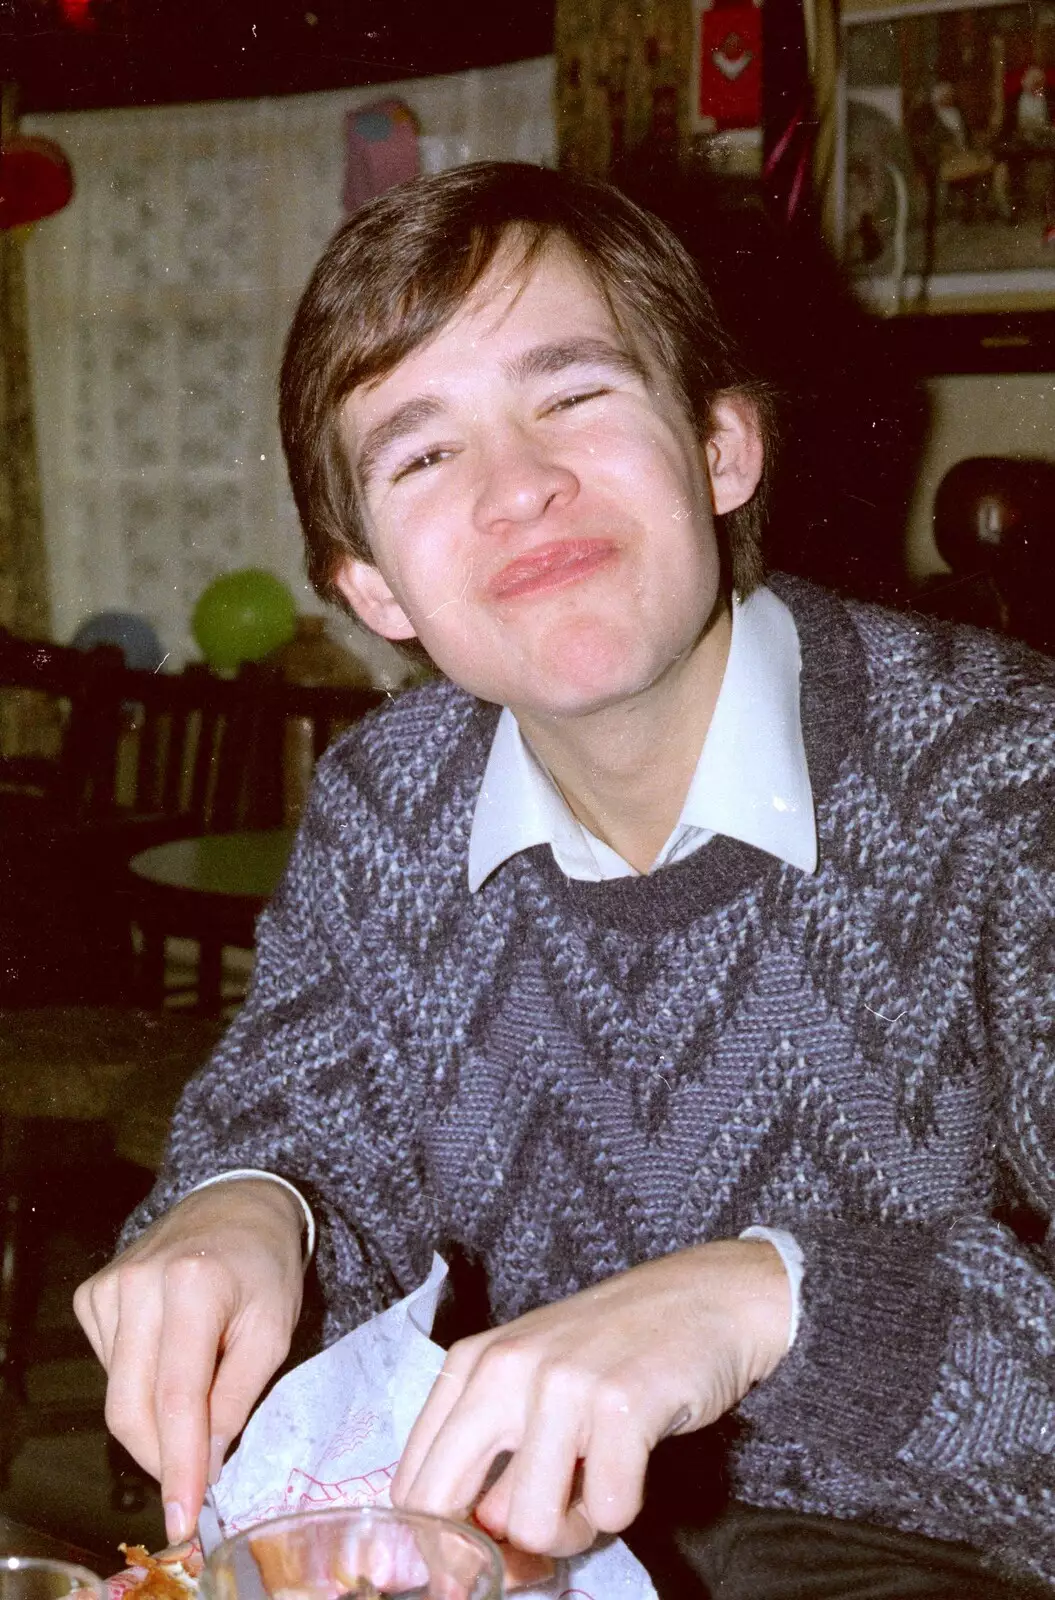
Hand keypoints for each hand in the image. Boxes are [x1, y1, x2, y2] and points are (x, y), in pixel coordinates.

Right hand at [73, 1179, 304, 1543]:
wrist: (237, 1204)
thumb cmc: (264, 1266)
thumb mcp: (274, 1330)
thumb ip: (238, 1396)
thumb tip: (205, 1460)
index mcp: (195, 1286)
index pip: (177, 1398)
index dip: (180, 1465)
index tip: (184, 1514)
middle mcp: (141, 1283)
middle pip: (131, 1406)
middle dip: (161, 1458)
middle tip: (194, 1481)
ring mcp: (109, 1286)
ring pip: (117, 1394)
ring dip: (155, 1418)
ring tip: (201, 1384)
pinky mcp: (92, 1294)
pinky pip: (109, 1368)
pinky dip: (140, 1383)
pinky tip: (172, 1353)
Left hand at [391, 1238, 789, 1557]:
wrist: (705, 1296)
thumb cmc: (614, 1348)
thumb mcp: (530, 1379)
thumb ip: (490, 1451)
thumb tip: (462, 1555)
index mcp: (471, 1363)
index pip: (413, 1486)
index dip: (439, 1545)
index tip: (480, 1559)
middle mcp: (505, 1368)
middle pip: (450, 1511)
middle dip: (496, 1552)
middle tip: (542, 1541)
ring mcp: (561, 1384)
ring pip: (532, 1526)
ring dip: (573, 1531)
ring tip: (596, 1485)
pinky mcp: (620, 1404)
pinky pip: (606, 1512)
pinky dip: (622, 1508)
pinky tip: (633, 1464)